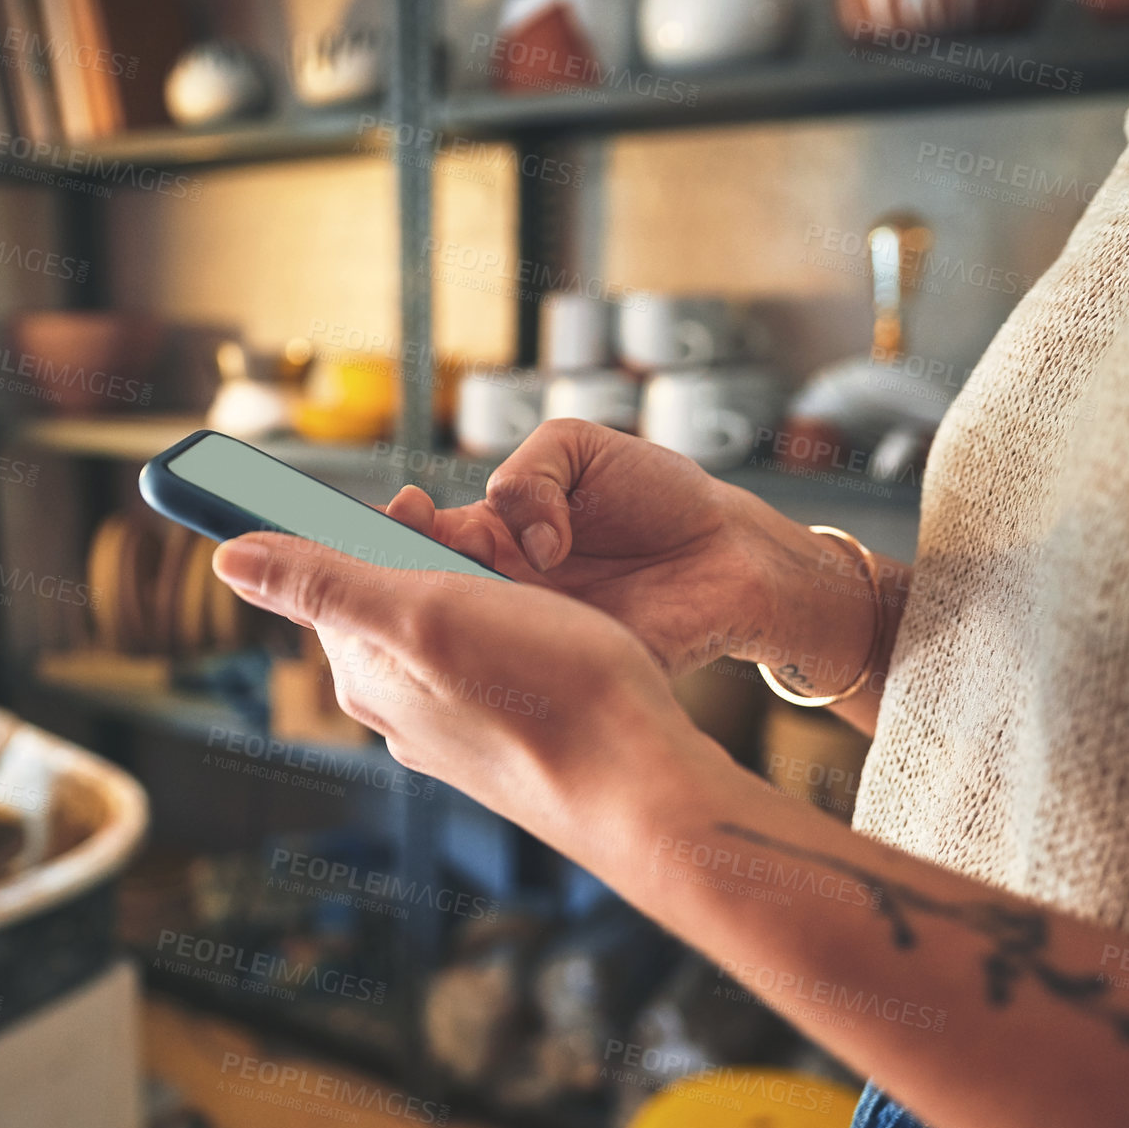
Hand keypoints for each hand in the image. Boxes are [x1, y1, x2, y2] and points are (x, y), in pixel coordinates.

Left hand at [211, 532, 728, 858]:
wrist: (642, 784)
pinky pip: (485, 658)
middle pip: (386, 596)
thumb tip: (227, 556)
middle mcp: (396, 705)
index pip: (326, 575)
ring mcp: (449, 725)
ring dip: (472, 588)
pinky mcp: (500, 735)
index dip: (362, 524)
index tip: (411, 500)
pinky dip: (505, 624)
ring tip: (527, 583)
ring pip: (441, 625)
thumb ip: (324, 582)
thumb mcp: (423, 611)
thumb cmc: (546, 692)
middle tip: (486, 537)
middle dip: (425, 552)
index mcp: (365, 670)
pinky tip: (549, 630)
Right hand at [389, 420, 881, 689]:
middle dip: (414, 575)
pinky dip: (518, 663)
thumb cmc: (656, 495)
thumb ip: (531, 471)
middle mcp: (496, 592)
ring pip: (466, 643)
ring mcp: (528, 639)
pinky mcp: (566, 678)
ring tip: (478, 590)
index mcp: (489, 535)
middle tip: (431, 552)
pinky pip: (526, 679)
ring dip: (460, 620)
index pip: (418, 536)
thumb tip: (515, 535)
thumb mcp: (581, 448)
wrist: (730, 554)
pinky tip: (524, 638)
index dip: (398, 528)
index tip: (405, 511)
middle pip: (426, 595)